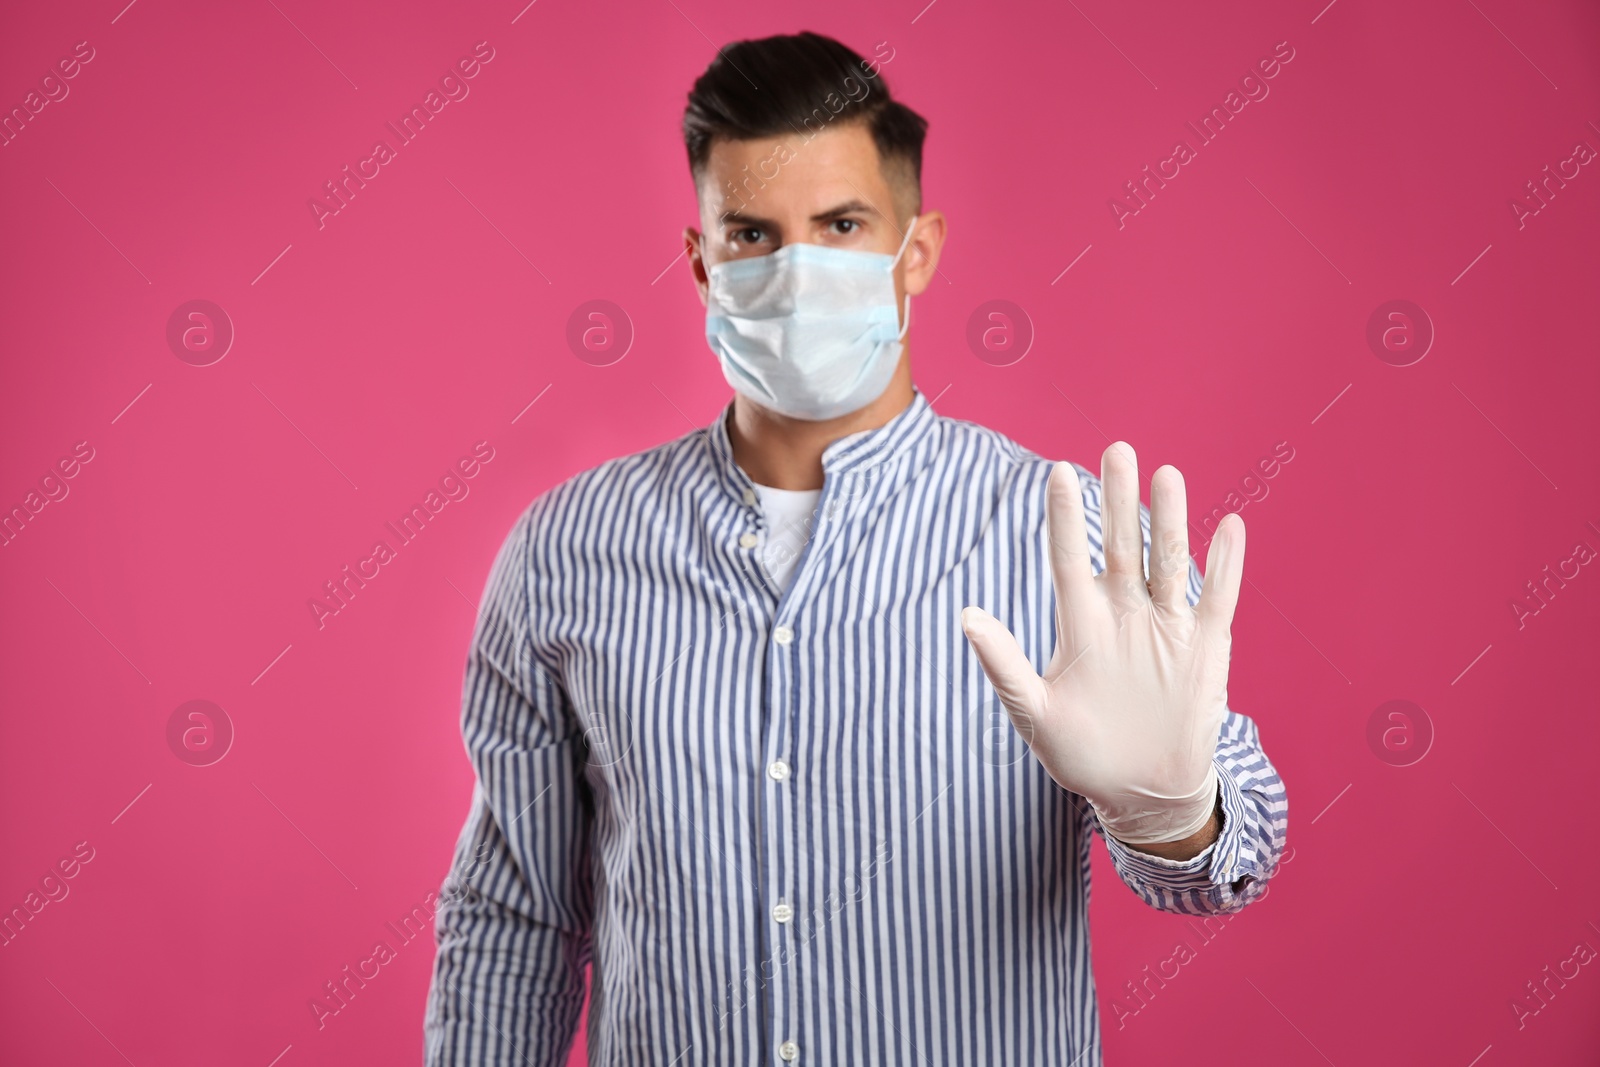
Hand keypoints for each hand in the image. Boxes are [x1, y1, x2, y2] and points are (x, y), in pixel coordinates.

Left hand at [960, 443, 1245, 846]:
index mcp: (1081, 623)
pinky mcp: (1205, 646)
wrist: (1142, 792)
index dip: (1064, 518)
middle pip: (1120, 546)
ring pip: (1168, 561)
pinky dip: (1224, 565)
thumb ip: (1005, 667)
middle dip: (1118, 500)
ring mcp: (1166, 627)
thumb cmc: (1081, 753)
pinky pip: (1217, 598)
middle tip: (1117, 449)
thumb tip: (967, 617)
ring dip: (1168, 521)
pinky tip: (1228, 526)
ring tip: (1166, 474)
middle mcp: (1123, 613)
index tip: (1057, 472)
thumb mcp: (1035, 714)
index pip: (1069, 559)